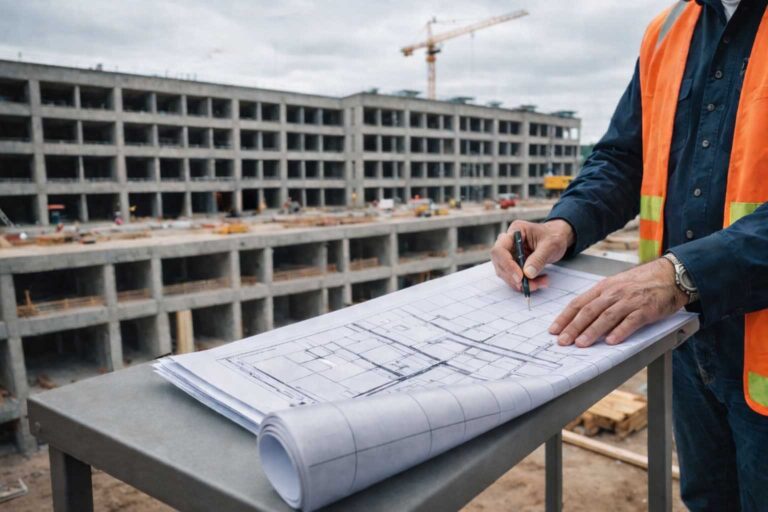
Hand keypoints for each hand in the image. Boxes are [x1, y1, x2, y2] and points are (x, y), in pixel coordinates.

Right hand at [491, 219, 574, 291]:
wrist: (557, 239)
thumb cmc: (554, 237)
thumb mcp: (551, 245)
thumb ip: (539, 258)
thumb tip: (527, 273)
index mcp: (515, 231)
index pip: (500, 249)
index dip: (507, 264)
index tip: (520, 277)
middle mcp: (508, 243)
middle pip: (500, 263)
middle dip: (514, 278)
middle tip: (532, 285)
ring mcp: (509, 254)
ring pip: (506, 274)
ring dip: (521, 283)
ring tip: (541, 283)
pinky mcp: (513, 264)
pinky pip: (514, 278)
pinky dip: (525, 283)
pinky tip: (538, 282)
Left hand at [549, 257, 688, 346]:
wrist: (670, 275)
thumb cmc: (642, 282)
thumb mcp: (616, 286)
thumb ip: (600, 300)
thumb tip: (582, 318)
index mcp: (603, 288)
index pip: (579, 302)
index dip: (565, 317)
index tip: (554, 330)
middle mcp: (614, 293)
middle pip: (589, 311)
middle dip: (573, 327)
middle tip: (563, 341)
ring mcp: (629, 301)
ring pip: (606, 316)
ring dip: (592, 331)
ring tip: (581, 343)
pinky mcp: (646, 309)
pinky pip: (631, 321)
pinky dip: (620, 331)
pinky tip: (611, 341)